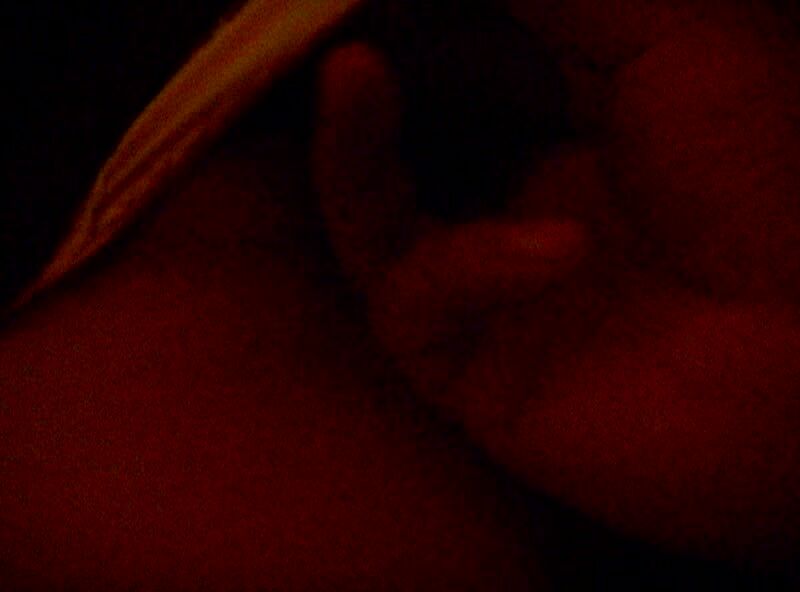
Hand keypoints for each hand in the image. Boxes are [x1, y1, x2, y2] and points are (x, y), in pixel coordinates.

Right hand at [312, 1, 799, 565]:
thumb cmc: (772, 185)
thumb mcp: (673, 41)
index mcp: (570, 128)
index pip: (454, 62)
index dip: (405, 21)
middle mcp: (516, 202)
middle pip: (397, 136)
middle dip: (363, 77)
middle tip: (334, 27)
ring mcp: (486, 291)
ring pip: (368, 220)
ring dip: (352, 147)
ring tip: (352, 72)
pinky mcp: (468, 372)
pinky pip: (421, 310)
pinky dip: (473, 267)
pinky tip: (561, 249)